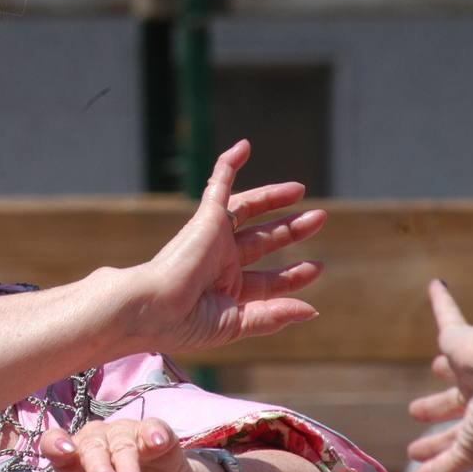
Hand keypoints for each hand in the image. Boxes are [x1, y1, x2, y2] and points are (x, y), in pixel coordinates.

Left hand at [39, 419, 232, 471]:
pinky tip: (156, 442)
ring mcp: (127, 434)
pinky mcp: (156, 433)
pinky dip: (153, 432)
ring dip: (126, 463)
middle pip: (90, 445)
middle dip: (98, 467)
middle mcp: (99, 442)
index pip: (56, 445)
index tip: (63, 451)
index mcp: (78, 463)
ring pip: (120, 440)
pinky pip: (151, 426)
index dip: (55, 444)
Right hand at [112, 140, 325, 354]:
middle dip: (291, 229)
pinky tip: (244, 147)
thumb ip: (272, 316)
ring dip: (273, 198)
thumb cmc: (185, 324)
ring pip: (248, 210)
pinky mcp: (205, 219)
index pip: (267, 279)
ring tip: (300, 190)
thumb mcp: (235, 324)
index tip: (317, 267)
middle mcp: (220, 261)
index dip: (293, 274)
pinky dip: (228, 166)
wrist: (153, 307)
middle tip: (319, 217)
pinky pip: (216, 186)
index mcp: (227, 290)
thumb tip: (312, 310)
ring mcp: (213, 238)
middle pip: (264, 240)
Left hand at [404, 279, 472, 471]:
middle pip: (456, 403)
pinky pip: (450, 314)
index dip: (436, 447)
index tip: (412, 452)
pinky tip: (434, 286)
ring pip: (456, 366)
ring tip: (436, 366)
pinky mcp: (465, 336)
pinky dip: (443, 301)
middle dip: (437, 409)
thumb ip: (445, 467)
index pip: (458, 438)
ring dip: (446, 366)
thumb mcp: (472, 449)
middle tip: (414, 412)